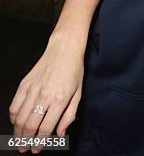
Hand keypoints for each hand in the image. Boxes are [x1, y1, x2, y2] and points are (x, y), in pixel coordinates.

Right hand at [9, 32, 83, 153]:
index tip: (37, 149)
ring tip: (19, 141)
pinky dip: (13, 118)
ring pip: (18, 118)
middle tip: (25, 150)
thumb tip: (60, 134)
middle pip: (29, 125)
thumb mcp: (78, 94)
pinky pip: (13, 106)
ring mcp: (32, 90)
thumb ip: (69, 115)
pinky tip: (16, 123)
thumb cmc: (74, 71)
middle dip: (26, 141)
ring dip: (17, 133)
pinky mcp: (24, 85)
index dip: (40, 142)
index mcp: (60, 99)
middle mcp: (44, 96)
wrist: (63, 50)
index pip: (45, 128)